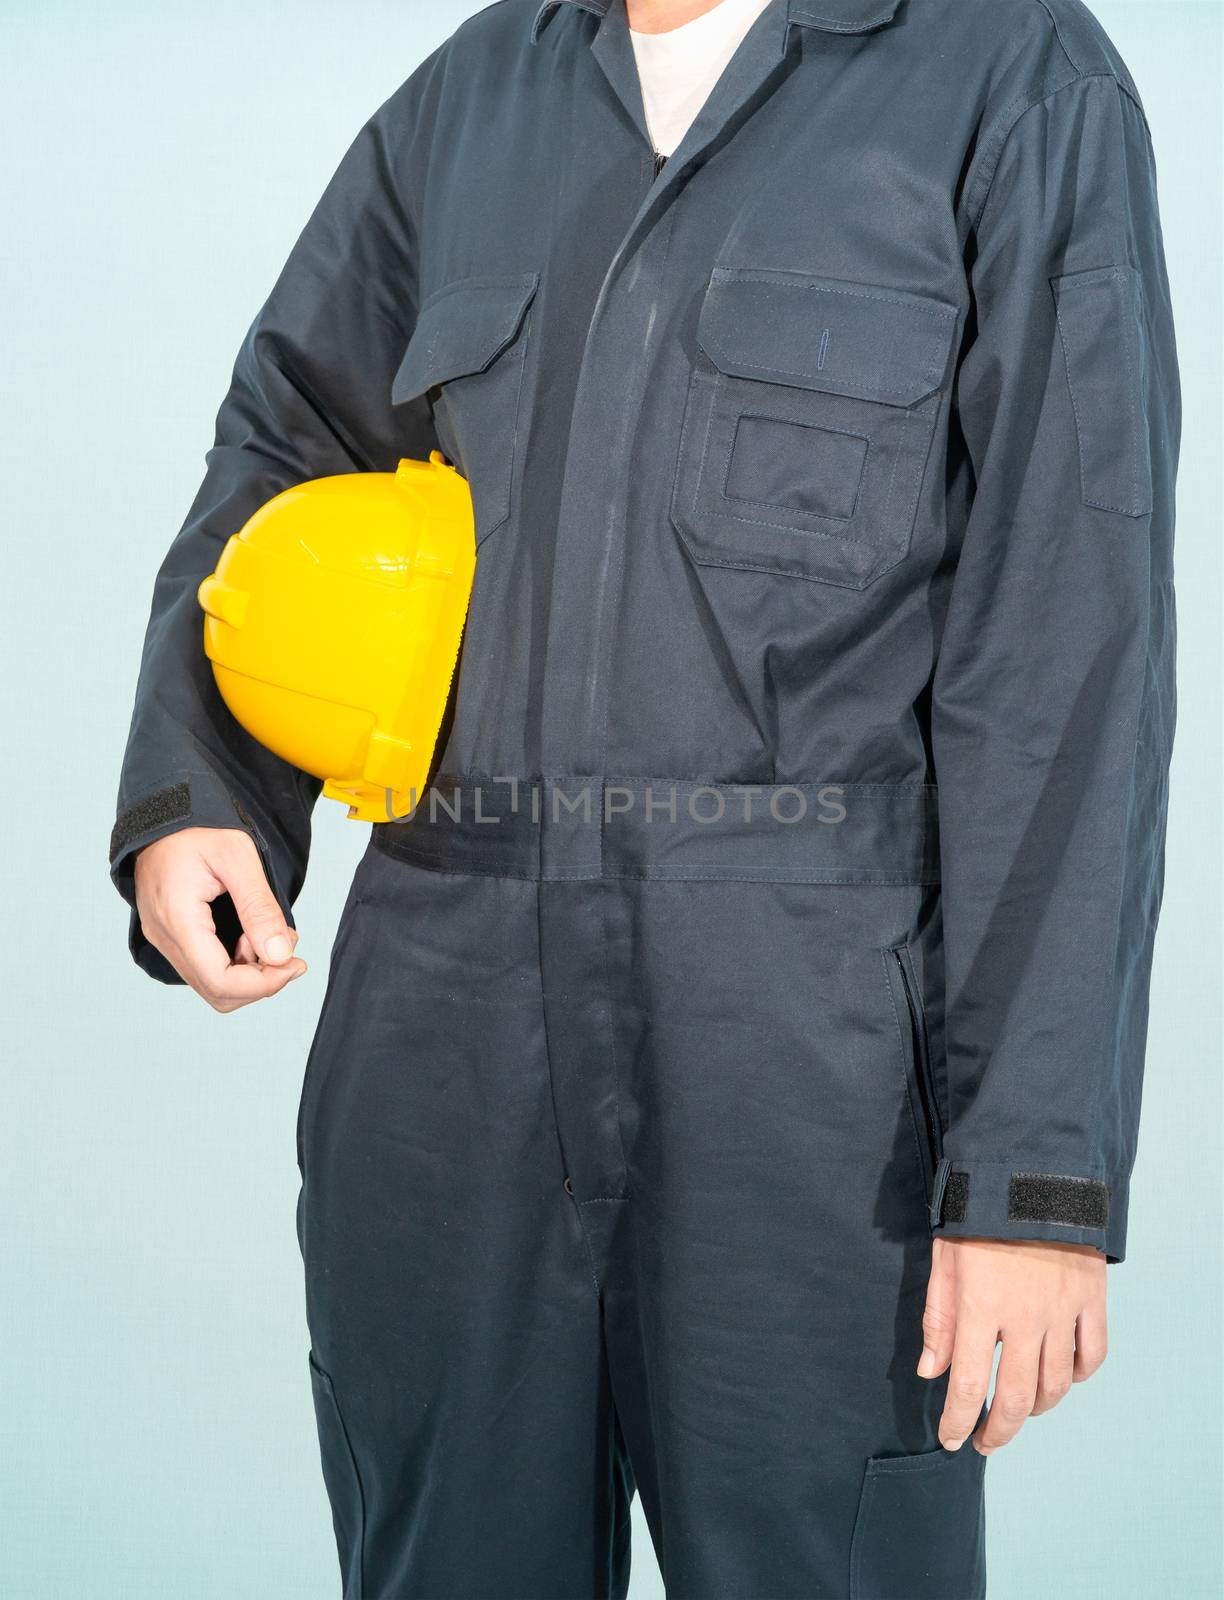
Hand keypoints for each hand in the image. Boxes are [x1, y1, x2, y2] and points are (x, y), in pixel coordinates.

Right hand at [134, 827, 306, 1009]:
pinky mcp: (169, 933)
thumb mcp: (238, 856)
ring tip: (270, 935)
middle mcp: (164, 936)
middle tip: (289, 950)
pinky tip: (250, 935)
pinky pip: (202, 966)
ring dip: (248, 971)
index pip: (220, 981)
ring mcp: (163, 937)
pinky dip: (233, 962)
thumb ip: (260, 908)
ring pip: (210, 983)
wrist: (163, 810)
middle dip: (260, 980)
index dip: (263, 984)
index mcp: (178, 918)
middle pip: (216, 991)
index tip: (295, 964)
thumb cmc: (197, 825)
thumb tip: (280, 955)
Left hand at [917, 1235, 1107, 1455]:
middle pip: (1017, 1398)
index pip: (969, 1385)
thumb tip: (931, 1371)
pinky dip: (1077, 1376)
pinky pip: (1091, 1356)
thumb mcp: (944, 1259)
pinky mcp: (1091, 1299)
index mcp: (980, 1306)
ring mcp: (1062, 1311)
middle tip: (985, 1441)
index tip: (952, 1439)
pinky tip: (1060, 1378)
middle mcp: (1024, 1318)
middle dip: (998, 1430)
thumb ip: (938, 1318)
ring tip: (1019, 1411)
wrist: (1032, 1172)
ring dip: (1036, 1408)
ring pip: (1056, 1385)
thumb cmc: (978, 1213)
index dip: (958, 1421)